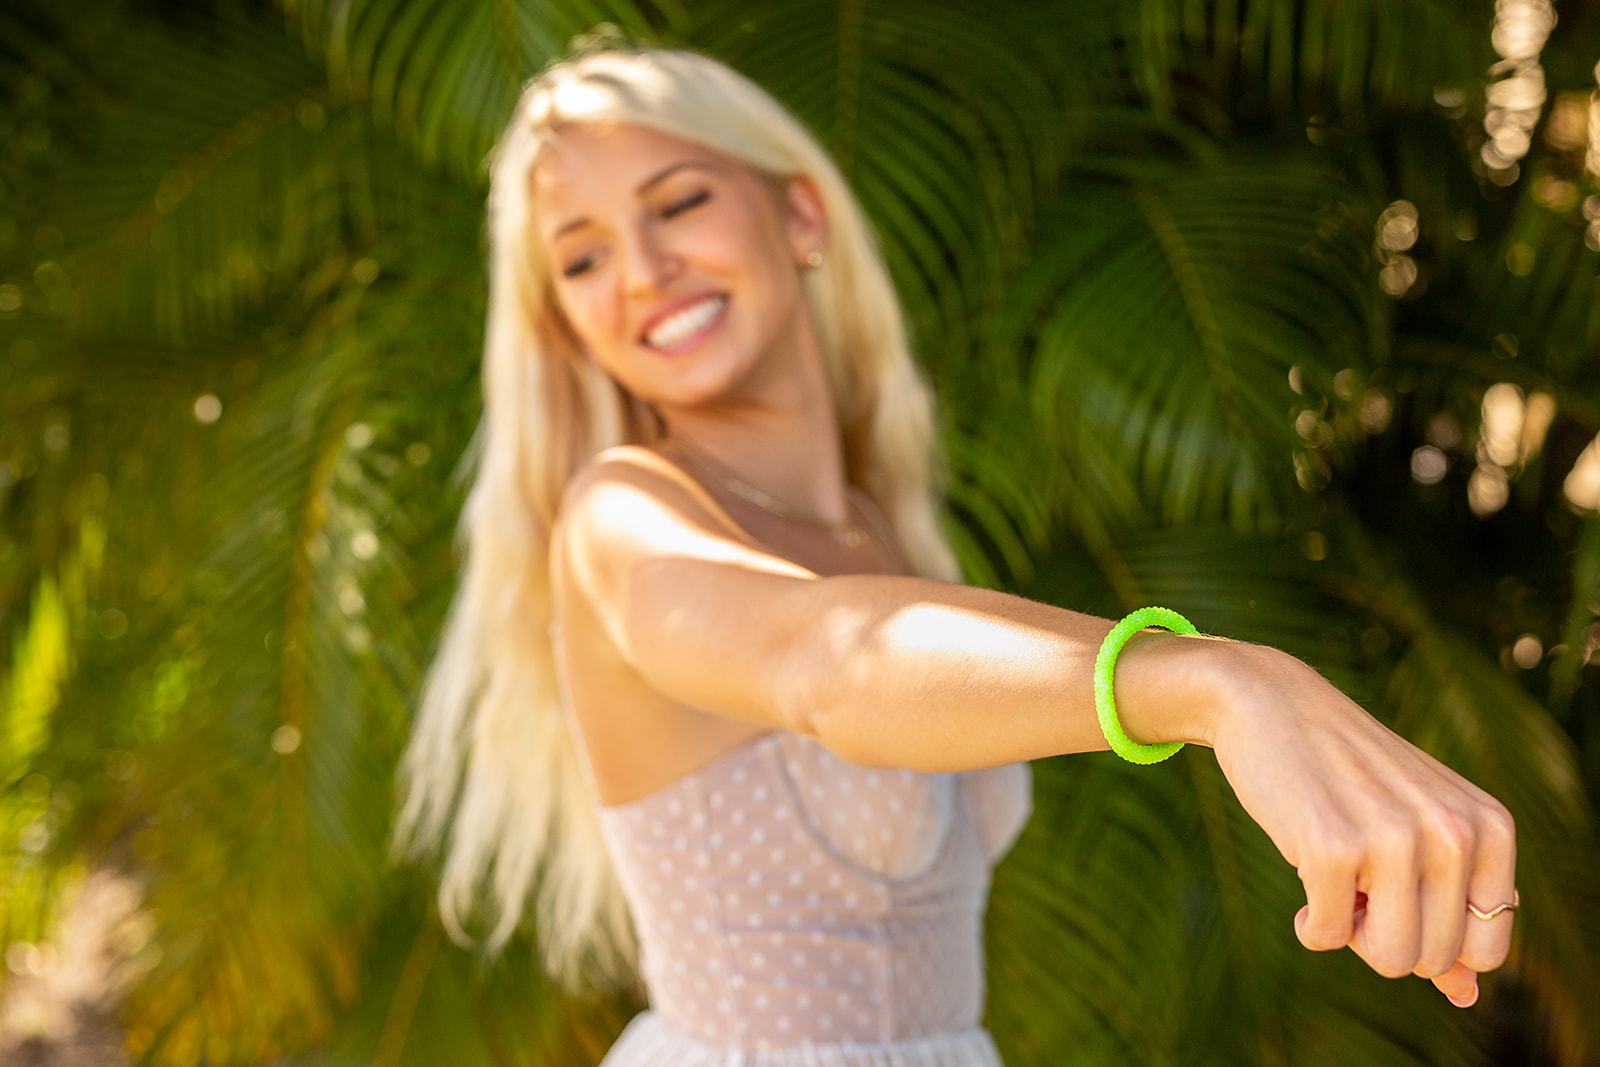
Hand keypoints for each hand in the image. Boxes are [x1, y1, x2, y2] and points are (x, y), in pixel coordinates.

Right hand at [1206, 646, 1517, 1006]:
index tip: (1397, 894)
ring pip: (1391, 958)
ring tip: (1337, 882)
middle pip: (1432, 958)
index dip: (1432, 939)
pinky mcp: (1333, 847)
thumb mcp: (1415, 831)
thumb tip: (1464, 998)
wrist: (1272, 702)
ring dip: (1352, 933)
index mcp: (1489, 827)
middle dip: (1385, 934)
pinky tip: (1303, 870)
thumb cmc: (1348, 774)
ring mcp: (1395, 838)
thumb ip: (1448, 910)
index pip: (1485, 949)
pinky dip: (1310, 923)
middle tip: (1357, 878)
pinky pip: (1327, 938)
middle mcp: (1453, 832)